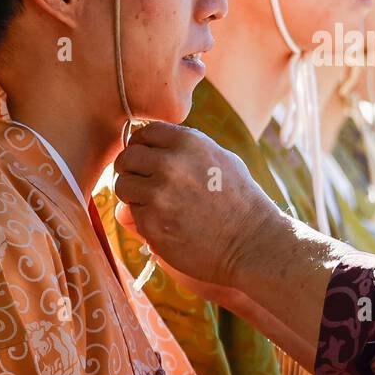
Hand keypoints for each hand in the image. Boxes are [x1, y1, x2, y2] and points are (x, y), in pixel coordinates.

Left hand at [112, 121, 282, 296]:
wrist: (251, 241)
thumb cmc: (241, 200)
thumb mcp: (220, 158)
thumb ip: (185, 150)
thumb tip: (153, 150)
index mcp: (188, 142)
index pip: (144, 133)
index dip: (142, 146)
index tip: (146, 159)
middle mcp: (170, 164)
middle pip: (127, 158)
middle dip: (131, 170)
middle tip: (141, 182)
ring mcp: (158, 195)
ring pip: (123, 186)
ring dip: (133, 195)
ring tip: (154, 204)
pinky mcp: (151, 224)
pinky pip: (132, 215)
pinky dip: (144, 219)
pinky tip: (167, 223)